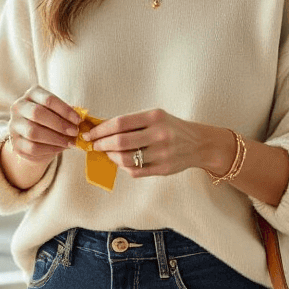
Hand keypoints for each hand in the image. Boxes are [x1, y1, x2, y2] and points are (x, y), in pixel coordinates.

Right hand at [8, 88, 80, 165]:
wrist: (34, 141)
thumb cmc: (50, 123)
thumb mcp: (58, 114)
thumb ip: (67, 115)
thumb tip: (81, 121)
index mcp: (31, 94)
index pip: (48, 99)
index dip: (65, 110)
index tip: (79, 120)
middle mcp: (19, 107)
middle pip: (37, 113)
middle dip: (60, 124)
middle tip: (74, 132)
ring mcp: (14, 125)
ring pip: (33, 132)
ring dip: (56, 138)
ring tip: (70, 142)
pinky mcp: (15, 143)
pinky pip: (32, 148)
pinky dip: (50, 149)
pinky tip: (61, 148)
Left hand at [83, 108, 232, 177]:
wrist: (199, 144)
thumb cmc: (171, 128)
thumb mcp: (155, 117)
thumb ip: (132, 123)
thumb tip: (101, 129)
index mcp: (155, 117)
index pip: (120, 123)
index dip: (100, 129)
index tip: (90, 134)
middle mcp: (159, 134)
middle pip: (120, 142)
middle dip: (102, 144)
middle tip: (94, 145)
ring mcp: (162, 153)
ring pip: (125, 159)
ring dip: (111, 157)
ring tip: (107, 153)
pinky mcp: (163, 169)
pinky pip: (135, 171)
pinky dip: (123, 167)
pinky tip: (121, 162)